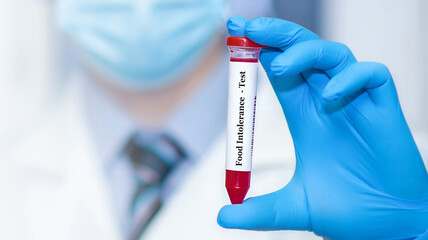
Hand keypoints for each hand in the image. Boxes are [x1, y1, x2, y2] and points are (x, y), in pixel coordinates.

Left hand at [218, 16, 427, 239]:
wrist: (390, 226)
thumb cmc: (347, 210)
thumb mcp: (295, 207)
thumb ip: (260, 211)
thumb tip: (222, 217)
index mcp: (304, 115)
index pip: (279, 70)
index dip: (258, 51)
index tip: (233, 34)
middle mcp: (327, 102)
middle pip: (301, 52)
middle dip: (275, 36)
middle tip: (246, 27)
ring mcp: (356, 102)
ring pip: (334, 55)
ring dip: (306, 51)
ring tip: (279, 64)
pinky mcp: (384, 110)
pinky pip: (372, 76)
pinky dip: (352, 78)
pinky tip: (331, 97)